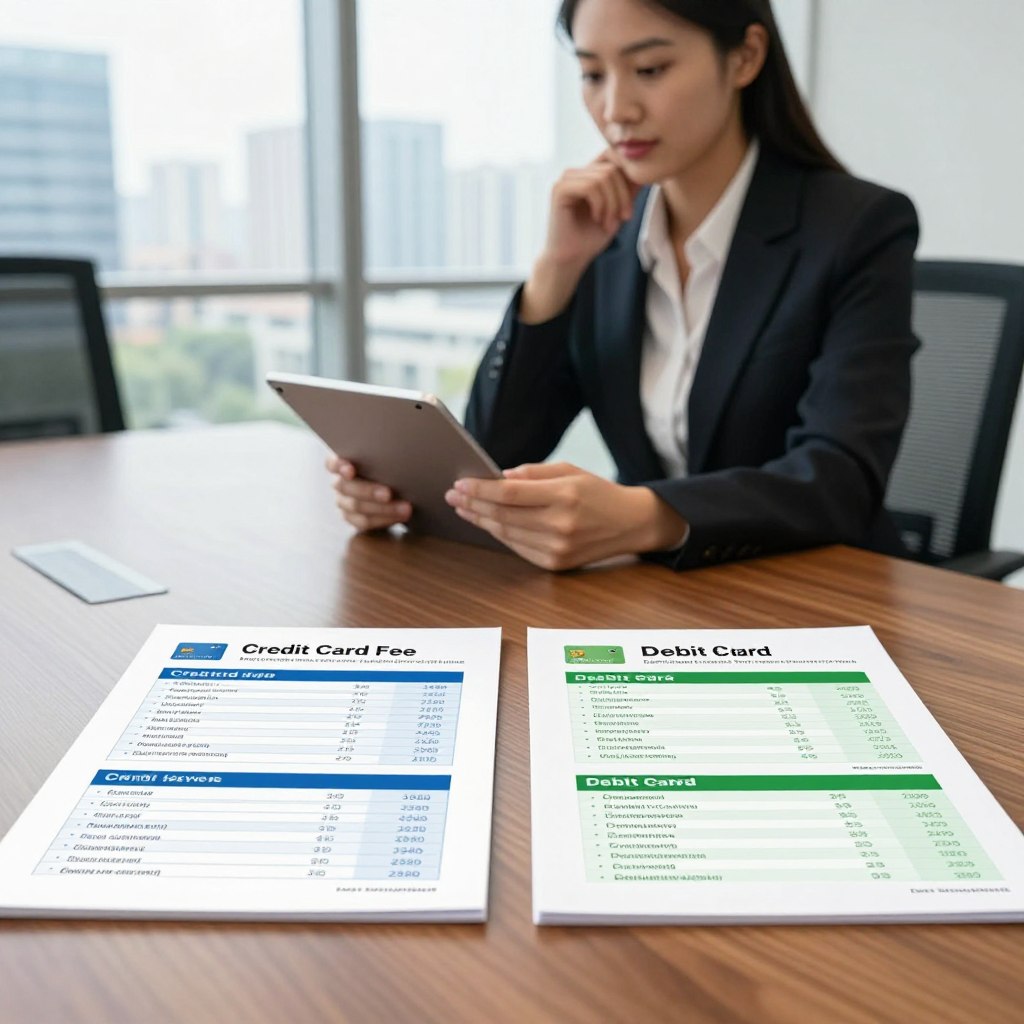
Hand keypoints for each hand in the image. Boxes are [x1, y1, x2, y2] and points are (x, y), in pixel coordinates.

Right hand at [326, 454, 410, 532]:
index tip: (350, 470)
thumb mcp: (385, 462)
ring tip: (405, 508)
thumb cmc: (389, 468)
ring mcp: (343, 502)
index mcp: (342, 464)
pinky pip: (364, 522)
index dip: (339, 466)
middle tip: (388, 494)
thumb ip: (383, 459)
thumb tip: (400, 457)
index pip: (333, 463)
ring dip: (383, 509)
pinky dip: (384, 520)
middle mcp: (340, 483)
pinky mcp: (352, 518)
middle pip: (347, 488)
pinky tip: (400, 517)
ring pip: (357, 507)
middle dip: (369, 491)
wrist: (395, 491)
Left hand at [444, 462, 686, 570]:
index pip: (510, 494)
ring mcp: (558, 548)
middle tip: (453, 495)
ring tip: (464, 509)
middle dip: (473, 505)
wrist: (631, 524)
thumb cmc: (599, 493)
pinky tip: (487, 523)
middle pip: (503, 515)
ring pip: (507, 534)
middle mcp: (560, 525)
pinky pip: (518, 548)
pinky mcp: (556, 564)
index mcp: (564, 496)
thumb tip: (500, 477)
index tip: (460, 483)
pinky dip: (500, 535)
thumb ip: (533, 473)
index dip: (481, 489)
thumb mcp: (570, 471)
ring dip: (481, 521)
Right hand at [520, 151, 640, 323]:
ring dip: (612, 203)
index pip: (615, 157)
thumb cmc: (591, 237)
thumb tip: (647, 171)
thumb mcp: (618, 210)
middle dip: (623, 196)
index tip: (629, 210)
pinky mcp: (559, 189)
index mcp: (588, 174)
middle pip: (612, 167)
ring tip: (608, 223)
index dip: (629, 178)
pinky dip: (600, 205)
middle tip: (623, 219)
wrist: (571, 259)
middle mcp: (577, 172)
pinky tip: (597, 219)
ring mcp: (566, 179)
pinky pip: (590, 187)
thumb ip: (629, 189)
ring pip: (603, 177)